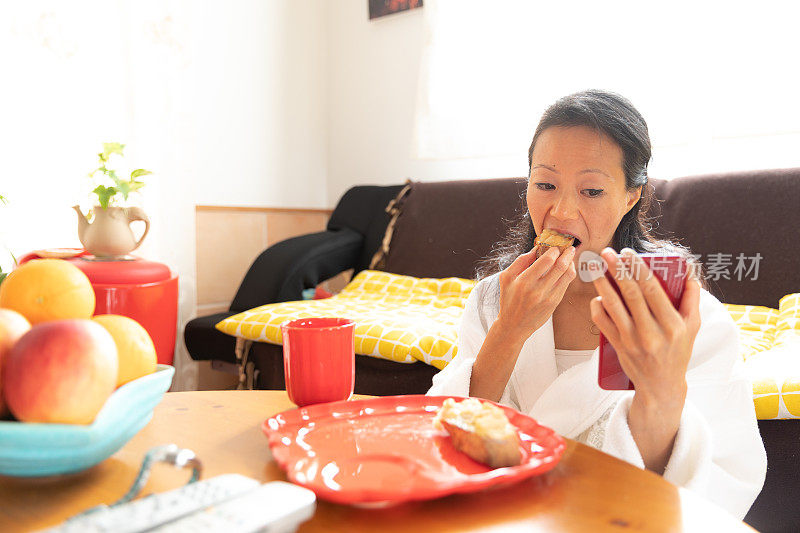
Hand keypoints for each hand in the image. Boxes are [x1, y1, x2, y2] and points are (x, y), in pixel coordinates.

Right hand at [496, 244, 575, 343]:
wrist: (514, 325)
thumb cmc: (509, 299)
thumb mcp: (506, 278)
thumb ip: (520, 261)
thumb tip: (536, 248)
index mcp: (524, 282)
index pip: (546, 261)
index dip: (554, 250)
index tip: (554, 247)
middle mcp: (538, 290)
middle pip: (560, 266)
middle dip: (567, 254)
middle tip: (569, 247)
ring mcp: (548, 298)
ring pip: (567, 275)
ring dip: (571, 263)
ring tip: (570, 257)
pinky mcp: (555, 303)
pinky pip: (566, 284)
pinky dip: (568, 274)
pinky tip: (566, 269)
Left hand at [589, 248, 701, 472]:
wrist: (661, 386)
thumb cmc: (678, 352)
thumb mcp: (692, 327)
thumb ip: (692, 299)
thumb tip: (688, 271)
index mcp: (672, 325)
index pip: (652, 290)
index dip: (637, 268)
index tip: (628, 253)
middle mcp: (652, 332)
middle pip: (630, 294)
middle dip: (617, 270)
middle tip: (607, 253)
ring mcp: (632, 340)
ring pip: (613, 306)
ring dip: (602, 284)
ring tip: (595, 267)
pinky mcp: (618, 346)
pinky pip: (602, 322)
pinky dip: (597, 307)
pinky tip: (597, 295)